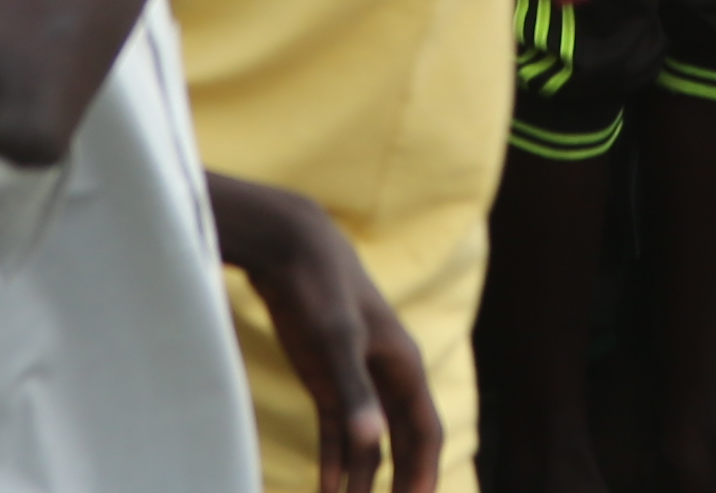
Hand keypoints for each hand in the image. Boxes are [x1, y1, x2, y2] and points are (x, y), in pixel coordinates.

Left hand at [215, 181, 439, 492]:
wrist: (291, 247)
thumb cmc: (320, 288)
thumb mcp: (335, 341)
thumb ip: (352, 393)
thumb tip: (369, 442)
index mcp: (402, 366)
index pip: (424, 431)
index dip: (424, 471)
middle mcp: (386, 375)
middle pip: (403, 441)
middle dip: (400, 480)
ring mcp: (356, 377)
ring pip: (368, 440)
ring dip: (362, 477)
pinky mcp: (327, 377)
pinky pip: (337, 429)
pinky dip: (334, 459)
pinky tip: (325, 486)